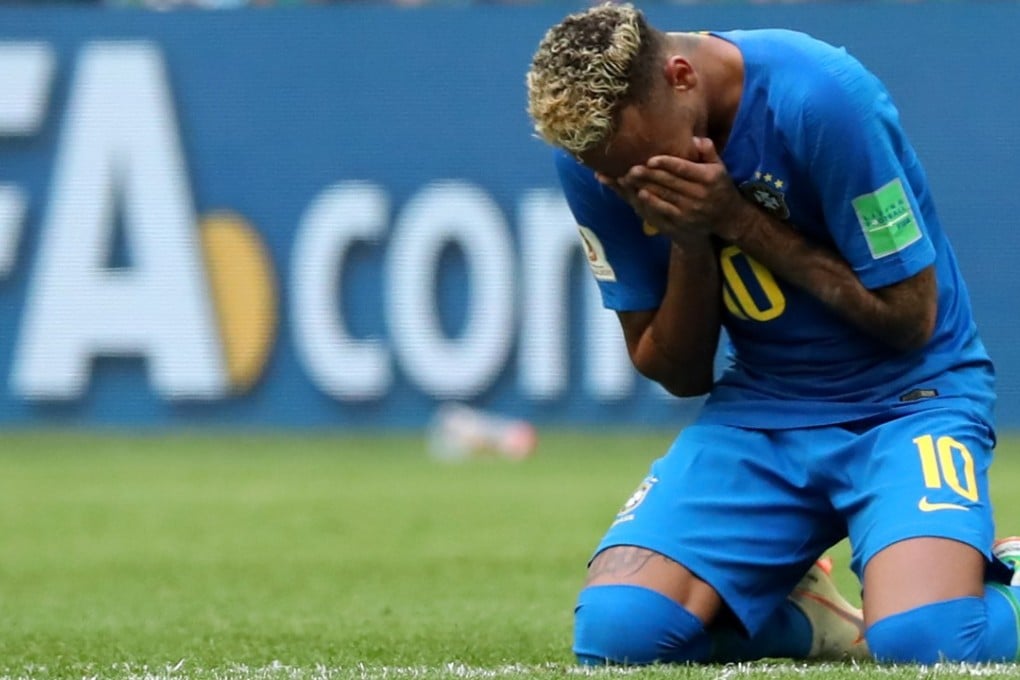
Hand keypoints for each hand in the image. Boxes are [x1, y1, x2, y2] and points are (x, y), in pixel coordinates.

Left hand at [613, 137, 745, 241]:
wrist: (728, 217)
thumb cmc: (719, 186)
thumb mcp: (719, 167)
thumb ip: (708, 151)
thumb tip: (695, 139)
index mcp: (708, 177)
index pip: (684, 168)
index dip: (666, 163)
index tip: (650, 159)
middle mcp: (699, 194)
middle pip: (670, 182)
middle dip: (649, 175)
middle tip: (631, 168)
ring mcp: (691, 209)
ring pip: (664, 195)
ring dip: (645, 187)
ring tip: (628, 179)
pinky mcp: (684, 221)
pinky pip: (664, 211)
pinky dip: (651, 202)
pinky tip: (639, 194)